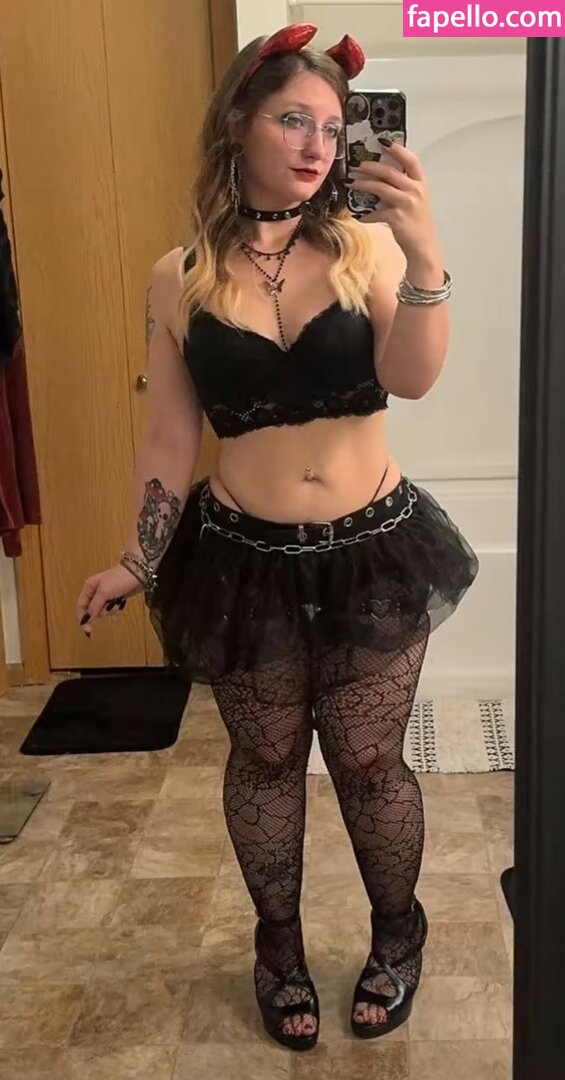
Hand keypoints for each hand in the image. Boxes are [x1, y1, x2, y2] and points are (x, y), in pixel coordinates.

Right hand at [76, 564, 142, 637]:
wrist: (138, 573)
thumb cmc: (119, 579)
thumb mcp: (104, 592)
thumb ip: (94, 606)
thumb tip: (87, 618)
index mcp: (90, 587)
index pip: (81, 605)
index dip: (83, 617)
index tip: (87, 629)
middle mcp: (96, 592)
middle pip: (93, 610)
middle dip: (102, 611)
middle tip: (110, 605)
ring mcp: (106, 596)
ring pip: (104, 611)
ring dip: (111, 609)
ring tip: (117, 600)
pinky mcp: (116, 598)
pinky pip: (113, 609)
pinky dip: (117, 607)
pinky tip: (122, 600)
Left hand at [348, 140, 440, 260]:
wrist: (424, 247)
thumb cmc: (417, 224)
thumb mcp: (415, 201)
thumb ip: (402, 188)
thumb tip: (380, 179)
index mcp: (420, 184)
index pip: (411, 160)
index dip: (397, 149)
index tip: (384, 141)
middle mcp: (415, 191)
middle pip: (390, 172)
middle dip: (371, 167)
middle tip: (358, 166)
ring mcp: (406, 204)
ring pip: (381, 188)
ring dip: (364, 184)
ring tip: (353, 183)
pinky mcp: (397, 218)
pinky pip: (376, 213)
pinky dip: (366, 215)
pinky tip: (359, 216)